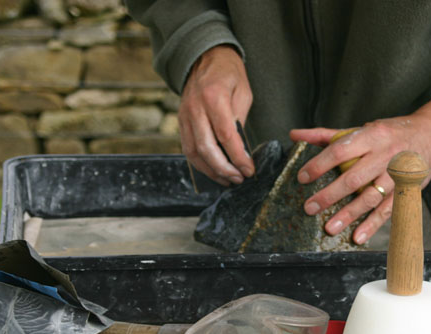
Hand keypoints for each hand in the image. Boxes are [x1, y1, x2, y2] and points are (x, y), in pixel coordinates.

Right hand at [178, 45, 254, 185]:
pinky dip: (201, 164)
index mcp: (214, 97)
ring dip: (212, 171)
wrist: (204, 57)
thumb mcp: (243, 93)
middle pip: (207, 148)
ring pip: (194, 152)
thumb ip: (239, 121)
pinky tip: (214, 172)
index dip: (238, 157)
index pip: (226, 136)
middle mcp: (196, 108)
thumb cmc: (228, 74)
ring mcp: (185, 116)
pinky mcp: (181, 122)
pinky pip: (188, 149)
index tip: (249, 170)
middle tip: (239, 179)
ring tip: (228, 180)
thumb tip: (240, 151)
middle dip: (224, 169)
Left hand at [289, 97, 430, 244]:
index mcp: (371, 136)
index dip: (320, 164)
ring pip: (370, 197)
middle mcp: (385, 155)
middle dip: (330, 195)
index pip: (341, 150)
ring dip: (349, 214)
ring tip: (329, 227)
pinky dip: (373, 225)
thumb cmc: (391, 132)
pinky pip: (388, 211)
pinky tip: (358, 237)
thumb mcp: (362, 128)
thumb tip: (295, 135)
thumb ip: (326, 135)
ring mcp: (397, 175)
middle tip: (310, 207)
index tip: (303, 177)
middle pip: (354, 178)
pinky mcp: (407, 191)